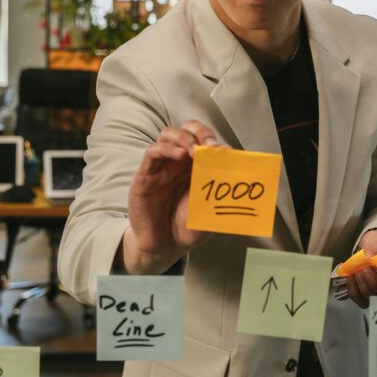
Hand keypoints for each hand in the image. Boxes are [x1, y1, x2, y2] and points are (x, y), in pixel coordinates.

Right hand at [122, 120, 221, 273]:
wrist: (166, 246)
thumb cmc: (188, 227)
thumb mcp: (211, 206)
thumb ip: (220, 185)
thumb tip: (230, 158)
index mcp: (195, 166)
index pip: (202, 138)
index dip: (212, 138)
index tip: (223, 151)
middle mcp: (178, 162)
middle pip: (185, 130)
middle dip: (200, 133)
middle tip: (210, 147)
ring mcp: (161, 166)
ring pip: (167, 135)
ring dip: (184, 138)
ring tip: (194, 151)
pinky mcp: (145, 176)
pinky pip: (152, 153)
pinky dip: (166, 149)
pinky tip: (179, 154)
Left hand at [345, 230, 376, 308]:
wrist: (373, 247)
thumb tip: (369, 256)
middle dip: (373, 281)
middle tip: (364, 268)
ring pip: (373, 298)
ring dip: (362, 284)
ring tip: (357, 270)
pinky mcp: (371, 297)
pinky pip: (362, 301)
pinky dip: (354, 290)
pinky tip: (351, 277)